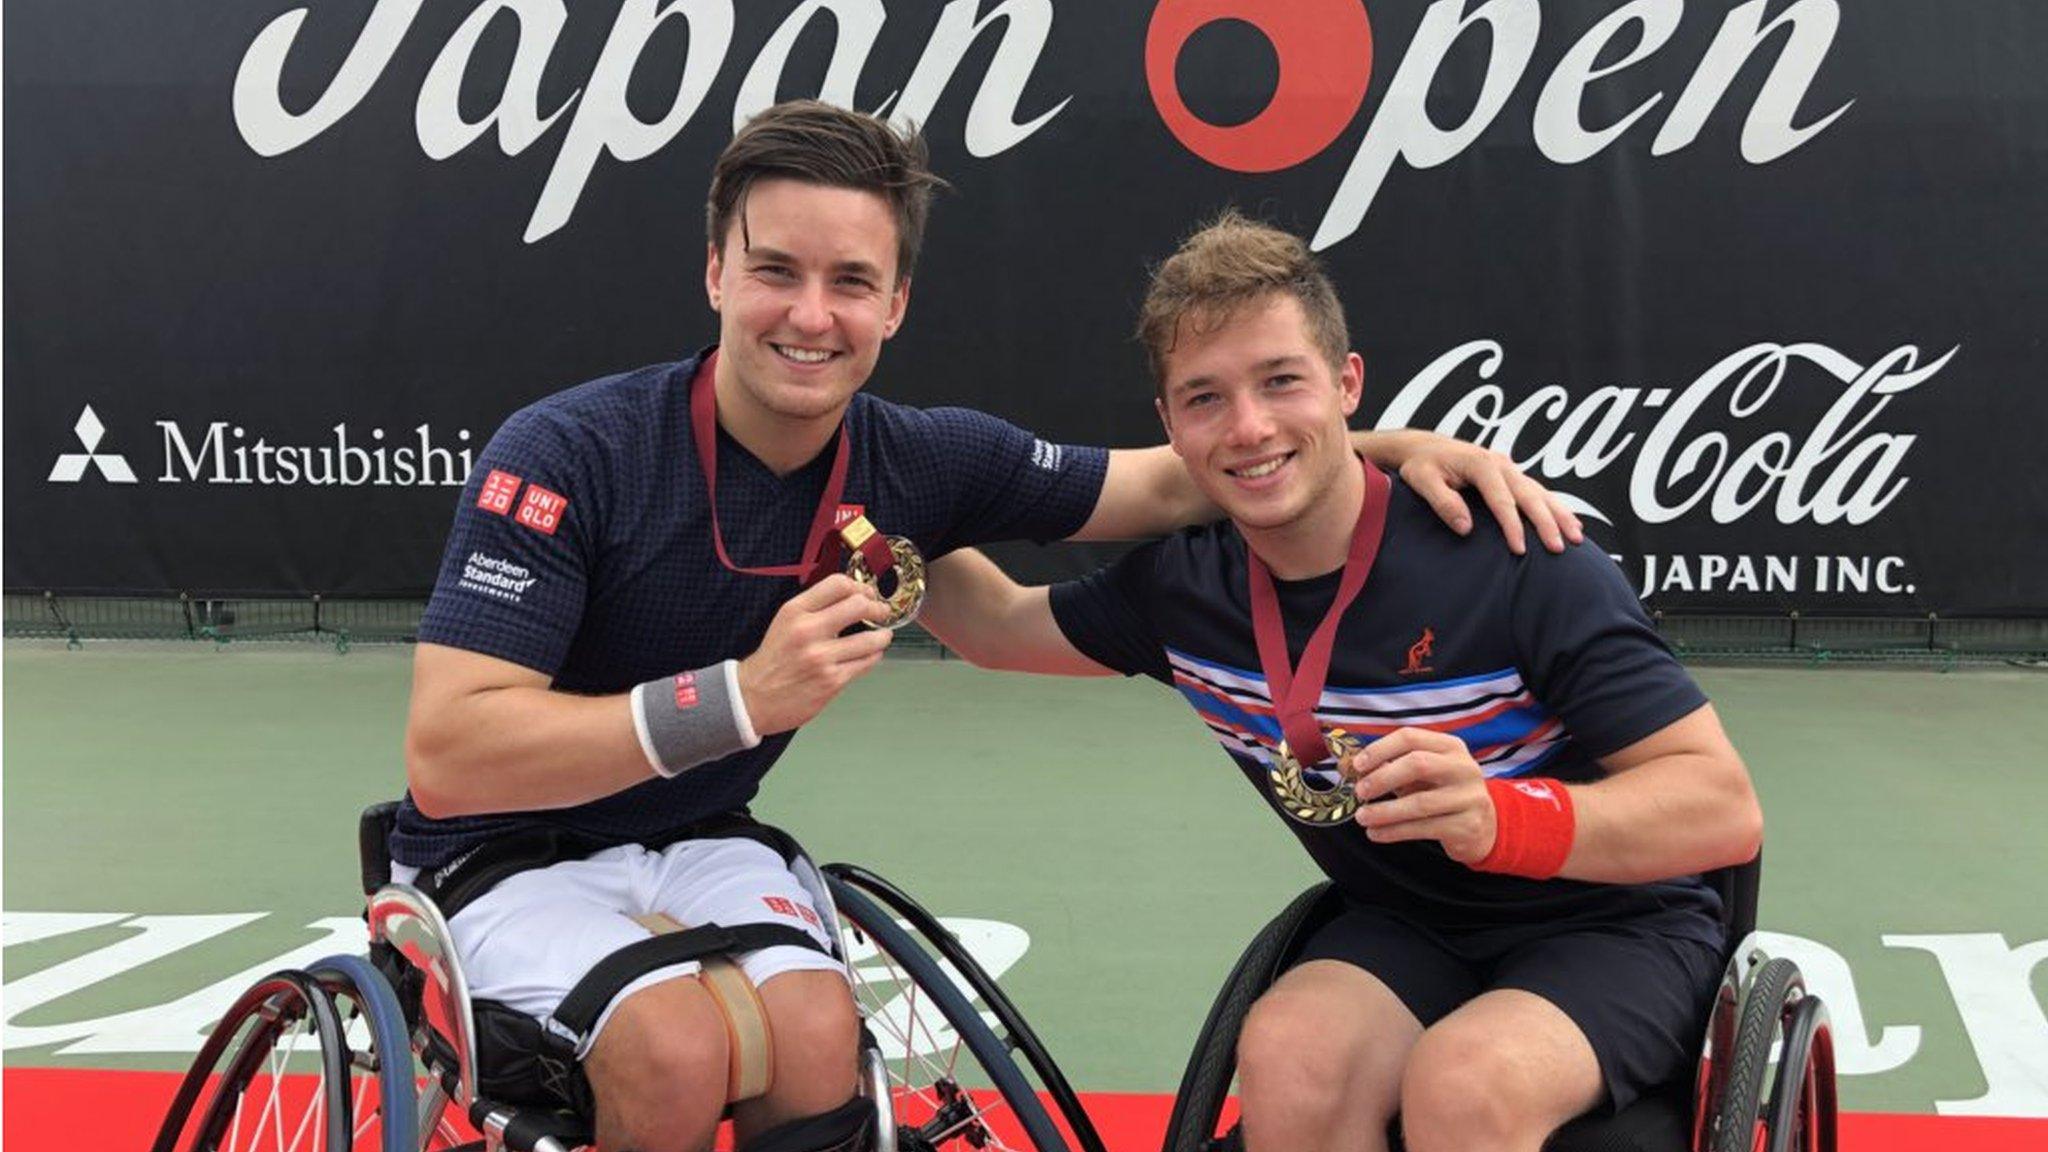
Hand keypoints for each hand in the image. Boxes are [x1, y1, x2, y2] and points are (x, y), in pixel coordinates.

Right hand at [737, 575, 894, 735]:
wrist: (753, 698)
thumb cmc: (773, 660)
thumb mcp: (785, 622)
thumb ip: (815, 608)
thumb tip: (852, 597)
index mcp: (795, 611)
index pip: (837, 584)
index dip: (859, 587)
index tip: (866, 594)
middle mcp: (808, 631)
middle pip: (859, 605)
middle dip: (877, 608)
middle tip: (881, 613)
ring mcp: (821, 657)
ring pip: (870, 638)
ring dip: (882, 636)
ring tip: (882, 636)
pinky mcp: (832, 681)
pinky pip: (866, 662)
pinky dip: (874, 656)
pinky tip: (870, 654)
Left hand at [1345, 727, 1497, 864]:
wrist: (1483, 826)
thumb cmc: (1441, 793)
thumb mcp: (1419, 776)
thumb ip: (1386, 767)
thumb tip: (1344, 766)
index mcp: (1450, 746)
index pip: (1410, 737)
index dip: (1380, 749)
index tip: (1357, 766)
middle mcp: (1464, 767)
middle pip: (1417, 764)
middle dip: (1383, 778)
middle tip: (1360, 792)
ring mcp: (1470, 797)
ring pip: (1420, 803)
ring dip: (1385, 811)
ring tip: (1361, 817)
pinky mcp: (1468, 825)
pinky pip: (1424, 828)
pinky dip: (1394, 832)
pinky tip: (1376, 833)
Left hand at [1366, 430, 1582, 553]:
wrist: (1422, 446)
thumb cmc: (1421, 465)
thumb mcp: (1422, 482)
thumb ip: (1443, 503)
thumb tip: (1467, 529)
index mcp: (1480, 464)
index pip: (1502, 500)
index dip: (1512, 526)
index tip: (1521, 550)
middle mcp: (1500, 463)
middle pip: (1530, 496)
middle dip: (1546, 523)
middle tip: (1559, 548)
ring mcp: (1509, 468)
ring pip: (1541, 493)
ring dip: (1560, 515)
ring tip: (1577, 538)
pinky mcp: (1511, 474)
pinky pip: (1539, 492)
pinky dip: (1556, 507)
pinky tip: (1572, 522)